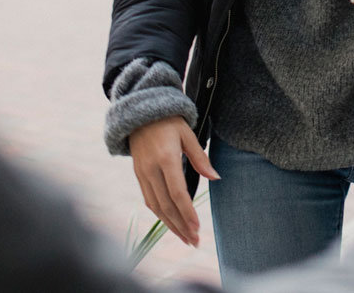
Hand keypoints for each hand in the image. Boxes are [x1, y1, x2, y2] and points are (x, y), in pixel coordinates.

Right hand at [127, 116, 218, 246]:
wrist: (140, 112)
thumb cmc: (169, 121)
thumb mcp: (188, 134)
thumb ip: (200, 158)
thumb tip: (215, 177)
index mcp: (166, 158)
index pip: (177, 192)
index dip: (187, 212)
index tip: (197, 228)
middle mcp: (151, 169)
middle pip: (166, 205)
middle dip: (181, 226)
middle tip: (194, 241)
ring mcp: (142, 173)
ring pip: (156, 207)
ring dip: (170, 225)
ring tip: (185, 238)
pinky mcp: (138, 175)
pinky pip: (149, 200)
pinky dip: (160, 215)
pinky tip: (171, 223)